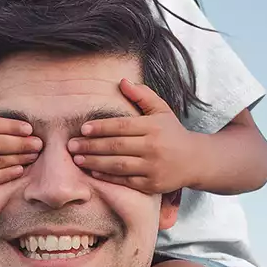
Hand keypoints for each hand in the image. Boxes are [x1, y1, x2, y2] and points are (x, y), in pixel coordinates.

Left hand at [66, 79, 202, 193]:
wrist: (196, 161)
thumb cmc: (173, 133)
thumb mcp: (161, 110)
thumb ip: (142, 95)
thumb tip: (122, 81)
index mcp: (154, 127)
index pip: (122, 126)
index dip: (101, 128)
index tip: (83, 129)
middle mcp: (153, 147)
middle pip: (116, 146)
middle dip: (91, 146)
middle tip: (71, 146)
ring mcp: (152, 167)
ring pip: (118, 165)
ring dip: (95, 163)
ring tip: (77, 159)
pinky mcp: (151, 185)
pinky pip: (125, 181)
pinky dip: (108, 177)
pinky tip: (93, 173)